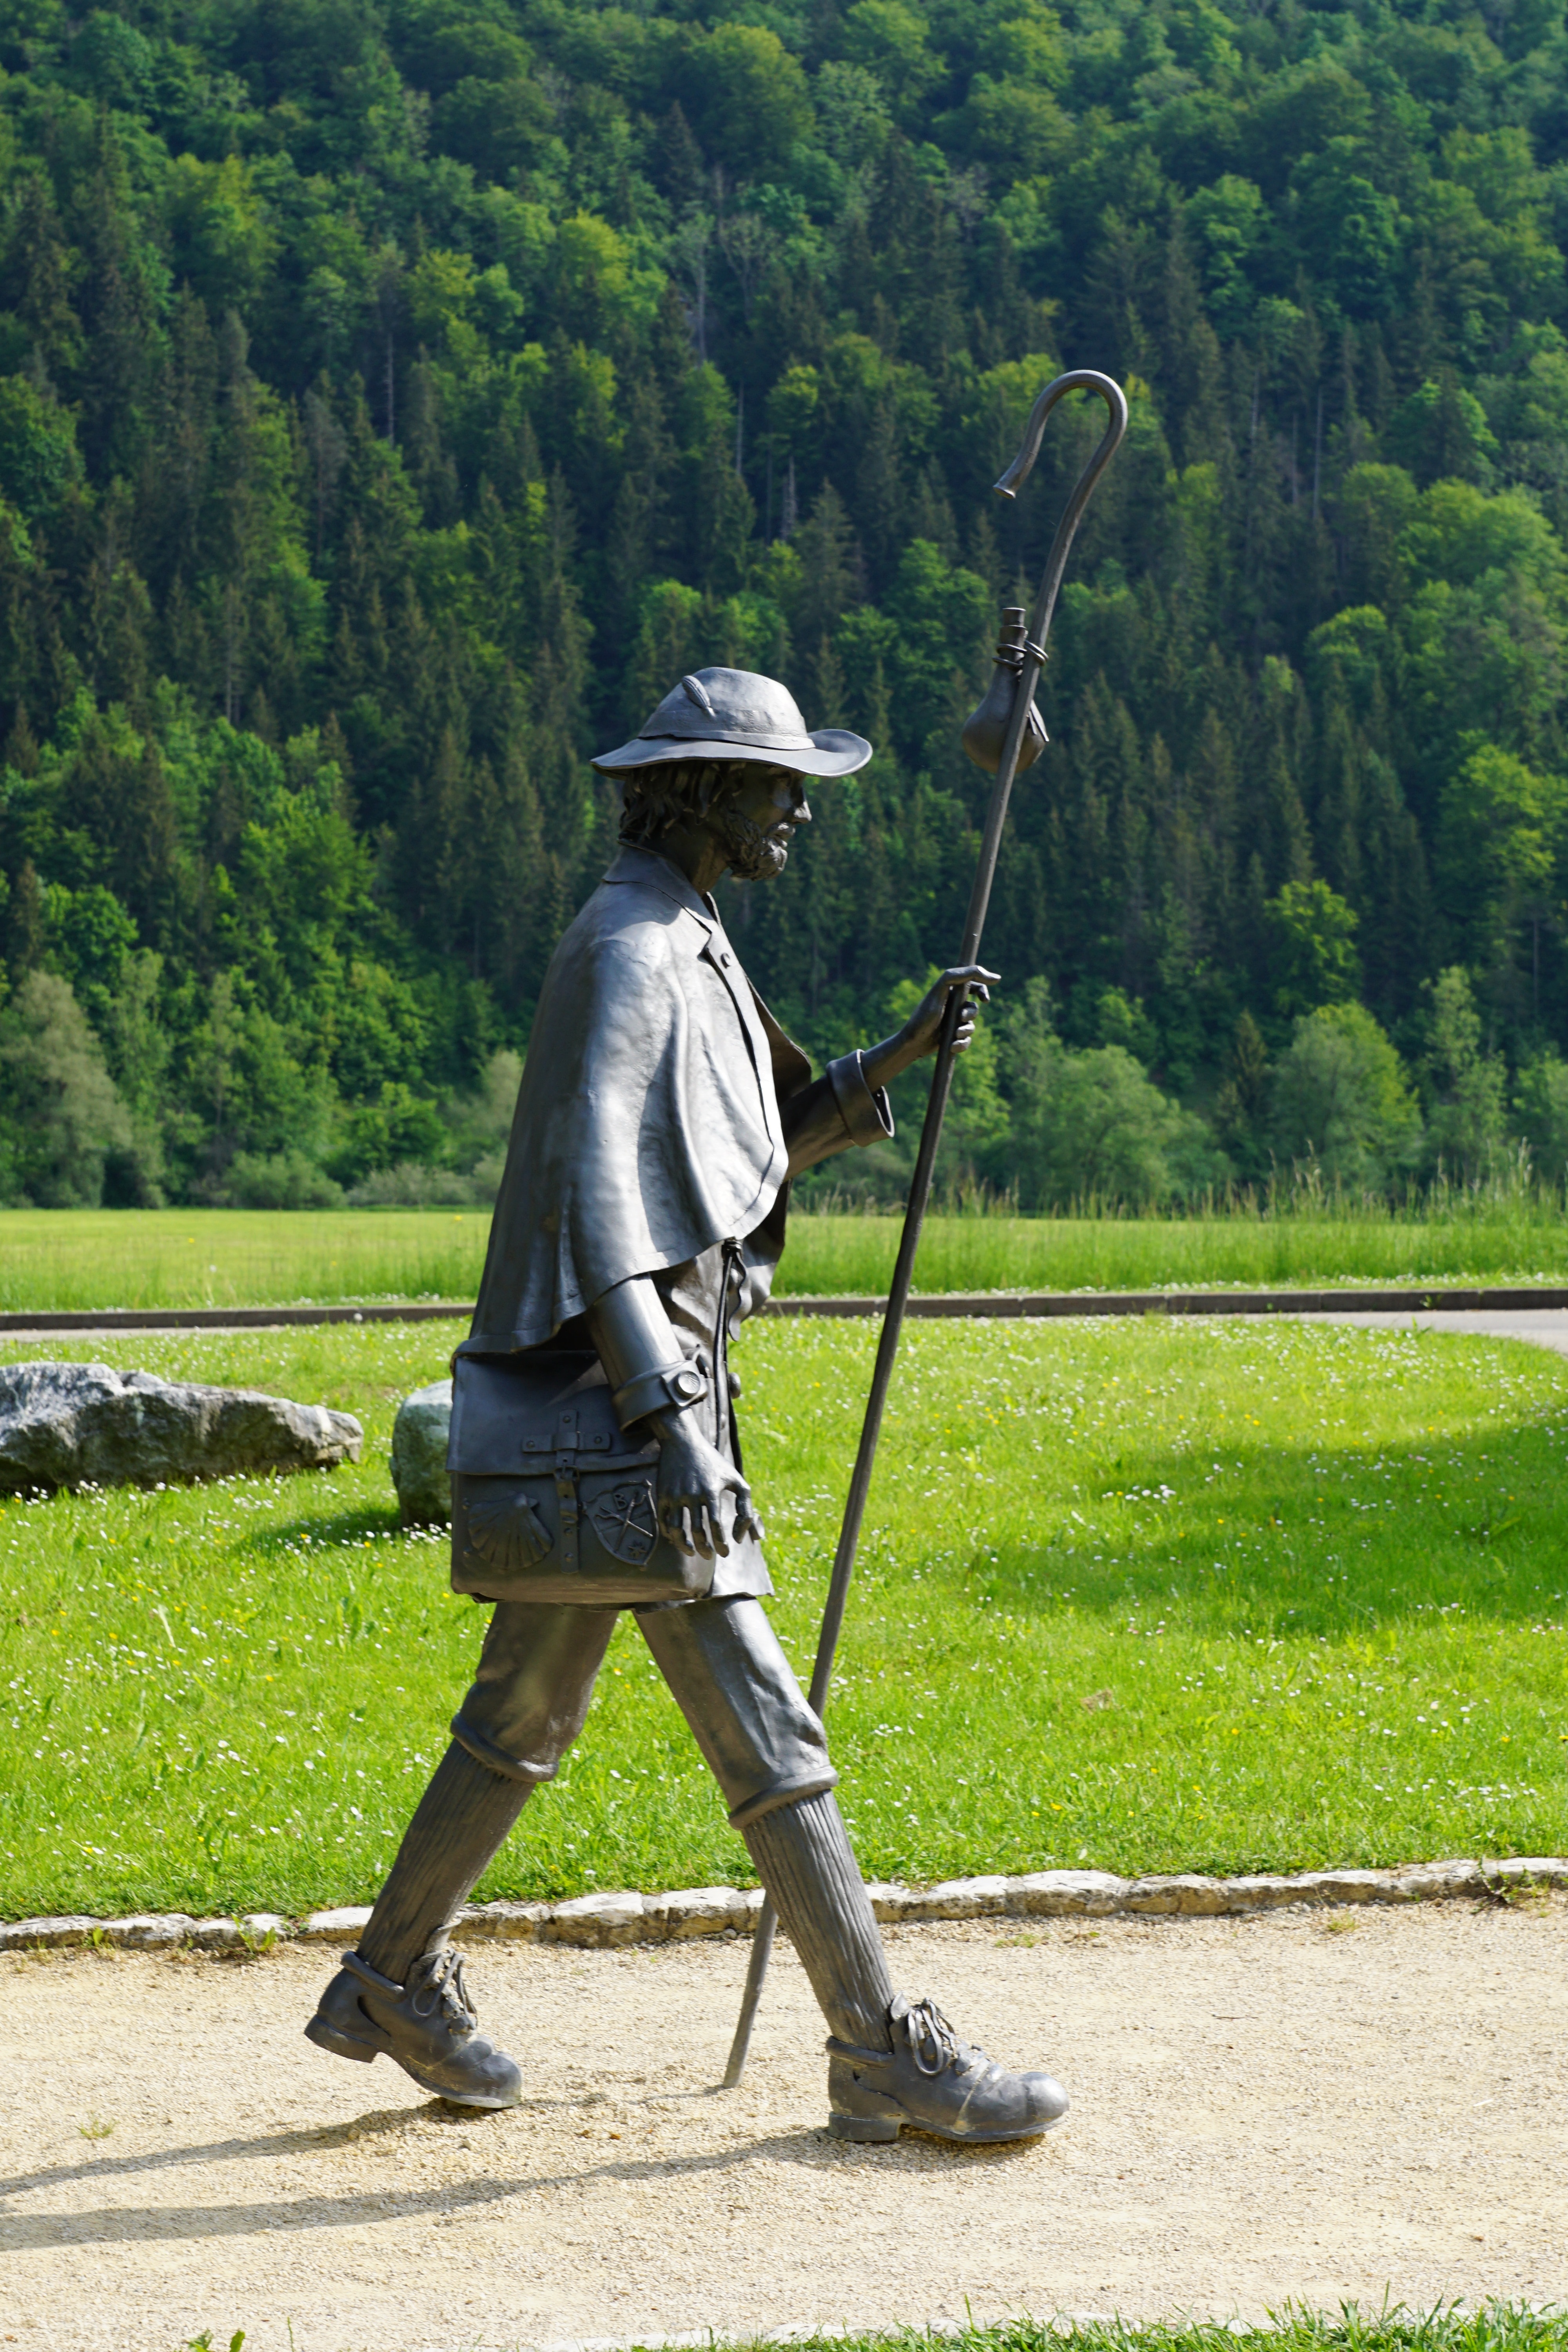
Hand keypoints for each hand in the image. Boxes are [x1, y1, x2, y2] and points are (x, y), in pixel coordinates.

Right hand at [652, 1416, 763, 1558]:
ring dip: (684, 1546)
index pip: (716, 1526)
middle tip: (710, 1556)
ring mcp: (675, 1494)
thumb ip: (746, 1509)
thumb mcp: (736, 1480)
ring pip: (677, 1530)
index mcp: (711, 1491)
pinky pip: (664, 1521)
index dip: (721, 1544)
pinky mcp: (662, 1494)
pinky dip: (671, 1534)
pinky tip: (679, 1539)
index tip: (725, 1553)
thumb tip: (744, 1538)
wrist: (683, 1442)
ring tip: (692, 1553)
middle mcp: (692, 1494)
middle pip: (697, 1531)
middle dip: (704, 1549)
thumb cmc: (714, 1464)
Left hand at [862, 964, 999, 1089]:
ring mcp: (953, 1022)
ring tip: (954, 1035)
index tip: (985, 1000)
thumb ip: (958, 976)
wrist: (912, 1043)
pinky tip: (952, 1046)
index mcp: (949, 992)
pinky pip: (967, 1040)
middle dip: (970, 1014)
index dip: (983, 990)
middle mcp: (952, 1006)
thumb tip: (990, 975)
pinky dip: (962, 1044)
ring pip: (971, 1026)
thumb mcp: (939, 991)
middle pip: (974, 1008)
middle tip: (960, 1017)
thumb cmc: (923, 1016)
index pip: (973, 985)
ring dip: (965, 1031)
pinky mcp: (953, 1037)